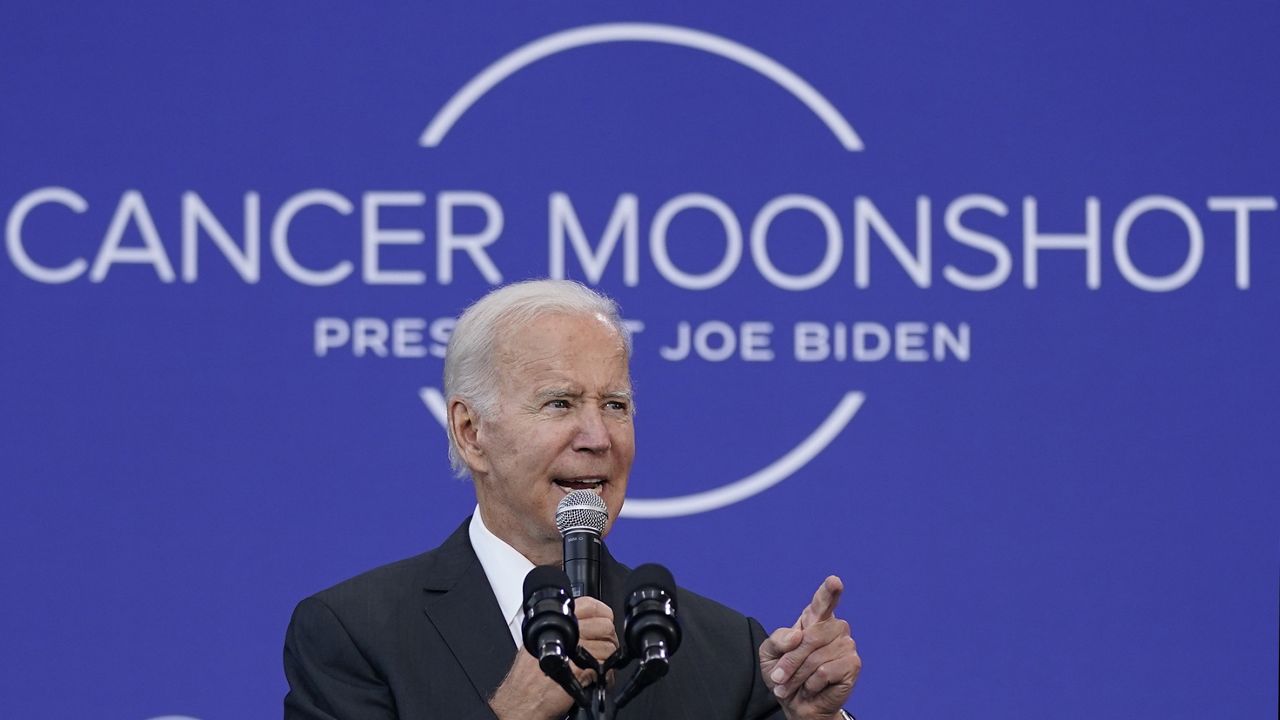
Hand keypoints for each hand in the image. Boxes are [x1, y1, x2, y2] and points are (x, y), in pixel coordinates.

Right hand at [489, 596, 619, 719]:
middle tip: (602, 650)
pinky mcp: (580, 671)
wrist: (520, 703)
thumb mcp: (537, 644)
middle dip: (608, 639)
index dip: (602, 615)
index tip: (604, 622)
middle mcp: (564, 634)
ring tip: (597, 667)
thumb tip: (585, 623)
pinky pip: (605, 667)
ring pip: (609, 647)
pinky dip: (605, 676)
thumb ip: (559, 630)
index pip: (590, 605)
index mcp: (554, 623)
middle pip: (605, 626)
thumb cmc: (526, 679)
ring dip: (608, 659)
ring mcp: (573, 651)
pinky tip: (595, 679)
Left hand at [759, 576, 860, 719]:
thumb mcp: (769, 655)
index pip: (823, 600)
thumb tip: (798, 635)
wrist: (796, 704)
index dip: (829, 591)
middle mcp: (833, 627)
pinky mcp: (853, 664)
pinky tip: (813, 687)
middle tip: (779, 678)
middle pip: (810, 637)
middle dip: (790, 661)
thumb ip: (777, 640)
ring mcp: (846, 644)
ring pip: (816, 657)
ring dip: (798, 676)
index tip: (834, 581)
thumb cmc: (784, 674)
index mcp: (814, 619)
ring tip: (793, 685)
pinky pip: (825, 671)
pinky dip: (812, 684)